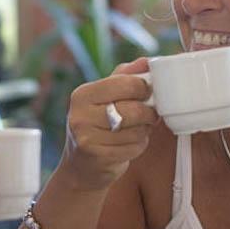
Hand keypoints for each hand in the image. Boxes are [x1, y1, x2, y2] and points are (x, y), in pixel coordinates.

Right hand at [62, 58, 159, 190]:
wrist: (80, 167)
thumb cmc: (96, 126)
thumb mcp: (104, 97)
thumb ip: (124, 77)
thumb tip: (146, 61)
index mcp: (82, 94)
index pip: (125, 84)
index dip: (143, 88)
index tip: (147, 93)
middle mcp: (80, 115)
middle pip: (133, 109)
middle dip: (148, 113)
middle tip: (149, 114)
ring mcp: (87, 138)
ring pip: (136, 131)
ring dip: (144, 131)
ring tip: (137, 130)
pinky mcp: (98, 157)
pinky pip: (133, 148)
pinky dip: (138, 146)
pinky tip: (129, 145)